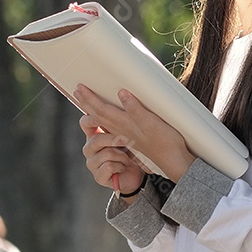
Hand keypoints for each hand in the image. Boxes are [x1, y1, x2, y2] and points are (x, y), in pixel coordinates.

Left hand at [75, 84, 196, 184]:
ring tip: (85, 102)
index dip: (90, 99)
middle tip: (77, 91)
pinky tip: (104, 119)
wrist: (174, 163)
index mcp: (125, 125)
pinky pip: (112, 127)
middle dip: (87, 103)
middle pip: (99, 115)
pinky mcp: (133, 139)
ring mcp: (127, 136)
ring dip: (93, 111)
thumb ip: (136, 109)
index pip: (101, 110)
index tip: (80, 88)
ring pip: (104, 122)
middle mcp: (122, 131)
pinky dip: (104, 120)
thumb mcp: (152, 124)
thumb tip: (122, 93)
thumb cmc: (166, 143)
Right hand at [79, 111, 145, 200]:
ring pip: (104, 154)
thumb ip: (119, 119)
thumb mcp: (126, 132)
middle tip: (126, 140)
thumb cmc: (131, 151)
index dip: (91, 117)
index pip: (86, 122)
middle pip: (95, 139)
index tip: (100, 113)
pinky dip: (119, 166)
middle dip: (112, 139)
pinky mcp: (98, 176)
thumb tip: (124, 95)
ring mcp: (93, 163)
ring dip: (120, 155)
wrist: (136, 175)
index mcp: (95, 134)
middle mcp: (90, 148)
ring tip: (128, 157)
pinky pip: (108, 167)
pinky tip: (123, 167)